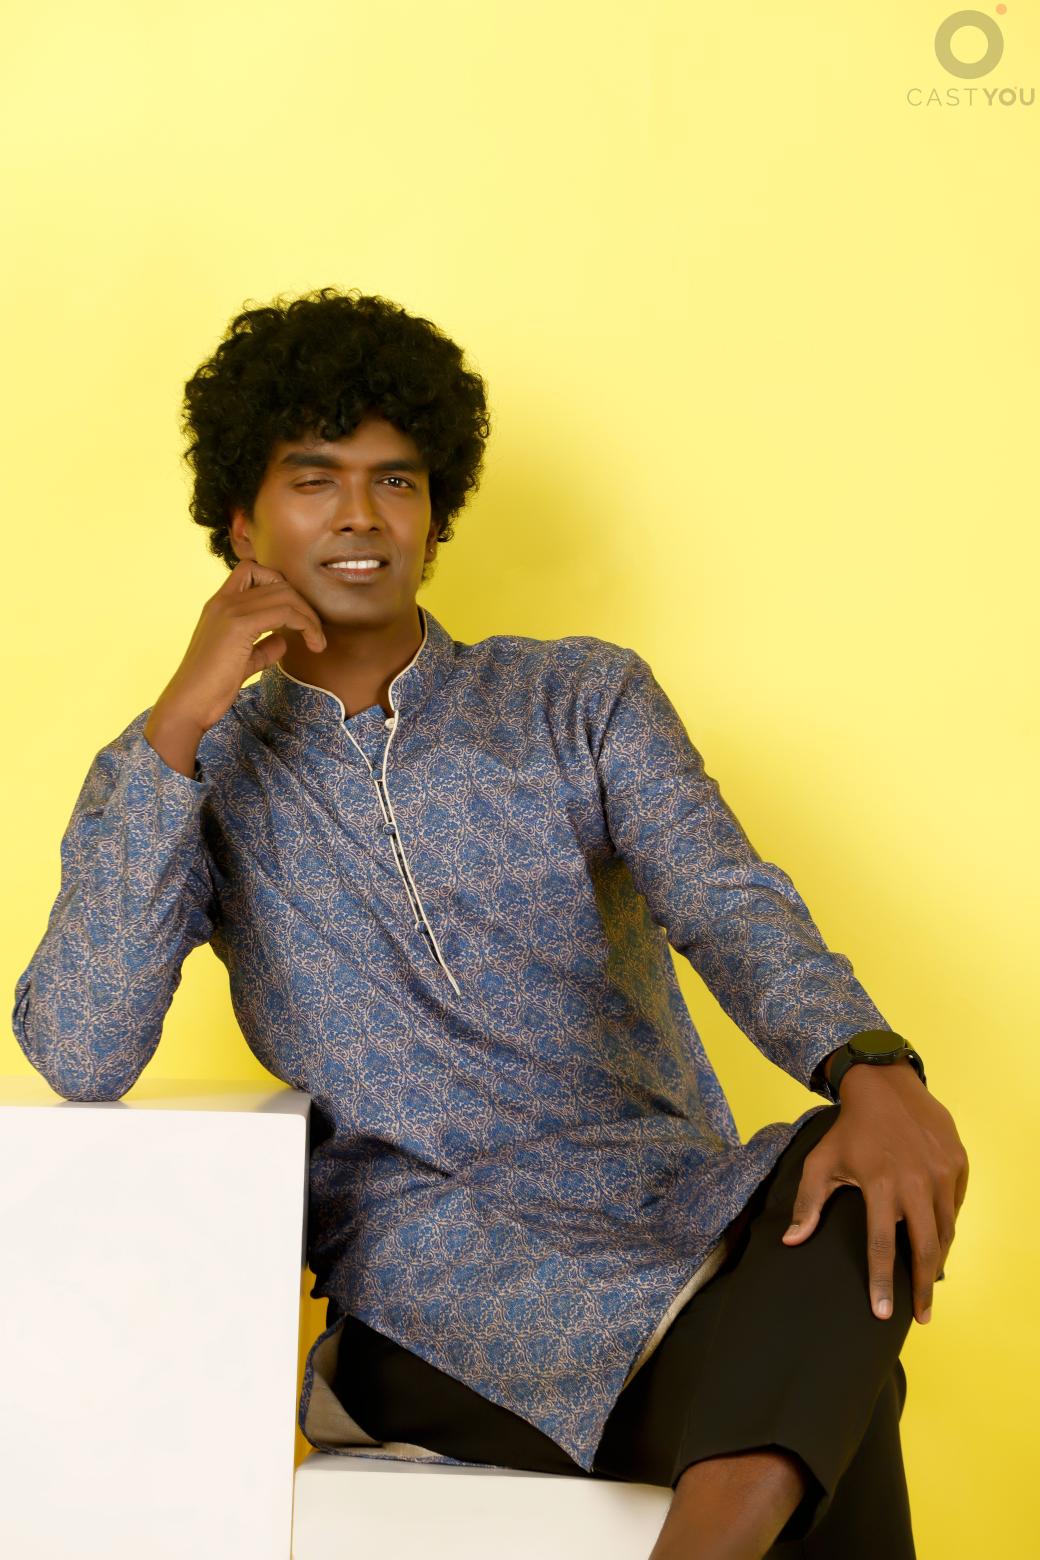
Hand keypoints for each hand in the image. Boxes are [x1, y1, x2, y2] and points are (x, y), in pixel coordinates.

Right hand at [148, 560, 326, 738]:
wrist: (188, 704)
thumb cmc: (211, 688)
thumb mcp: (242, 662)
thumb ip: (262, 648)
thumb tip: (284, 640)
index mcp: (219, 604)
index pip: (252, 571)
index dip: (280, 586)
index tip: (295, 615)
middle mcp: (223, 601)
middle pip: (276, 581)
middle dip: (303, 604)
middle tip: (315, 633)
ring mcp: (229, 610)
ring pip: (285, 594)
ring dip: (309, 616)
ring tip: (317, 642)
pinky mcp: (238, 626)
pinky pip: (284, 612)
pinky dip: (305, 624)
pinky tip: (312, 644)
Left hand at [782, 1060, 968, 1325]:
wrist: (885, 1085)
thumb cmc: (849, 1128)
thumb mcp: (821, 1161)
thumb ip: (808, 1203)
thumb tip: (792, 1242)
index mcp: (880, 1184)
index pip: (882, 1246)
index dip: (882, 1284)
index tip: (881, 1314)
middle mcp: (915, 1181)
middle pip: (924, 1249)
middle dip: (923, 1287)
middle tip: (921, 1315)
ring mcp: (941, 1172)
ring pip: (946, 1231)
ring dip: (938, 1260)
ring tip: (929, 1283)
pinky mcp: (957, 1163)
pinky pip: (956, 1206)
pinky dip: (947, 1227)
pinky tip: (937, 1242)